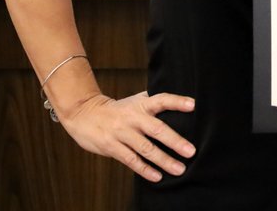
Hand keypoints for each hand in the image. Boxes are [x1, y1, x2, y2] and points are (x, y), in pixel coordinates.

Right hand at [59, 91, 195, 181]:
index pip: (161, 99)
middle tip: (191, 151)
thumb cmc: (117, 109)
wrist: (84, 113)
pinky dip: (145, 169)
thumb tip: (182, 104)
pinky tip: (157, 176)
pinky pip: (131, 160)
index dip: (177, 102)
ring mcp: (121, 133)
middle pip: (156, 129)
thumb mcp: (134, 101)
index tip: (193, 105)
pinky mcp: (111, 147)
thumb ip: (153, 102)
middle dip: (175, 141)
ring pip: (146, 148)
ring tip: (180, 169)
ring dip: (164, 160)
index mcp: (141, 105)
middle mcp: (133, 118)